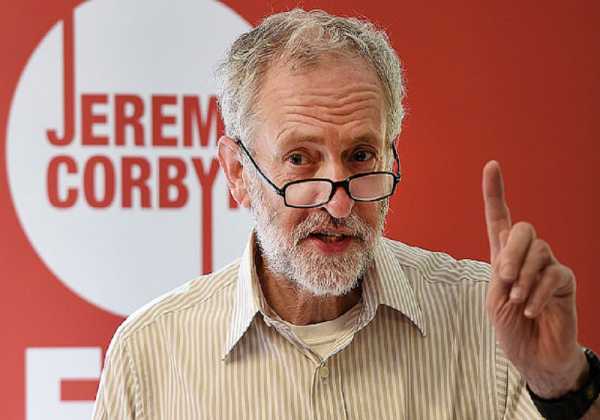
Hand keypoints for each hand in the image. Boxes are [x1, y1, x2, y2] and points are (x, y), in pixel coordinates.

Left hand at [482, 160, 587, 397]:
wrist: (533, 357)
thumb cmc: (511, 328)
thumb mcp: (495, 300)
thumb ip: (502, 273)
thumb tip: (512, 253)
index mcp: (502, 256)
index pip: (498, 218)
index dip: (494, 192)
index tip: (491, 165)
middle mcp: (526, 256)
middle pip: (523, 229)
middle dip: (512, 251)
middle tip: (504, 277)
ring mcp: (547, 267)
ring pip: (539, 250)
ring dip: (524, 277)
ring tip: (518, 301)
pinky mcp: (565, 281)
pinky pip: (553, 274)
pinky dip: (538, 293)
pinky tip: (532, 311)